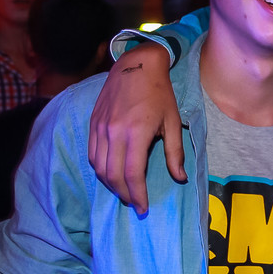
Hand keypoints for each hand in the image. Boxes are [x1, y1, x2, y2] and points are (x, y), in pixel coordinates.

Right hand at [89, 42, 184, 213]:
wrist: (136, 65)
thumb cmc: (159, 94)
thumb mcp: (173, 122)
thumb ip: (175, 152)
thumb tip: (180, 178)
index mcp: (136, 132)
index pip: (132, 173)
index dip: (137, 194)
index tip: (143, 208)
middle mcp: (114, 132)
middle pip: (113, 175)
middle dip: (124, 194)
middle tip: (135, 204)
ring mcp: (100, 128)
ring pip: (99, 167)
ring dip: (110, 184)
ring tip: (124, 192)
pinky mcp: (92, 124)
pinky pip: (91, 154)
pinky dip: (100, 169)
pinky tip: (111, 175)